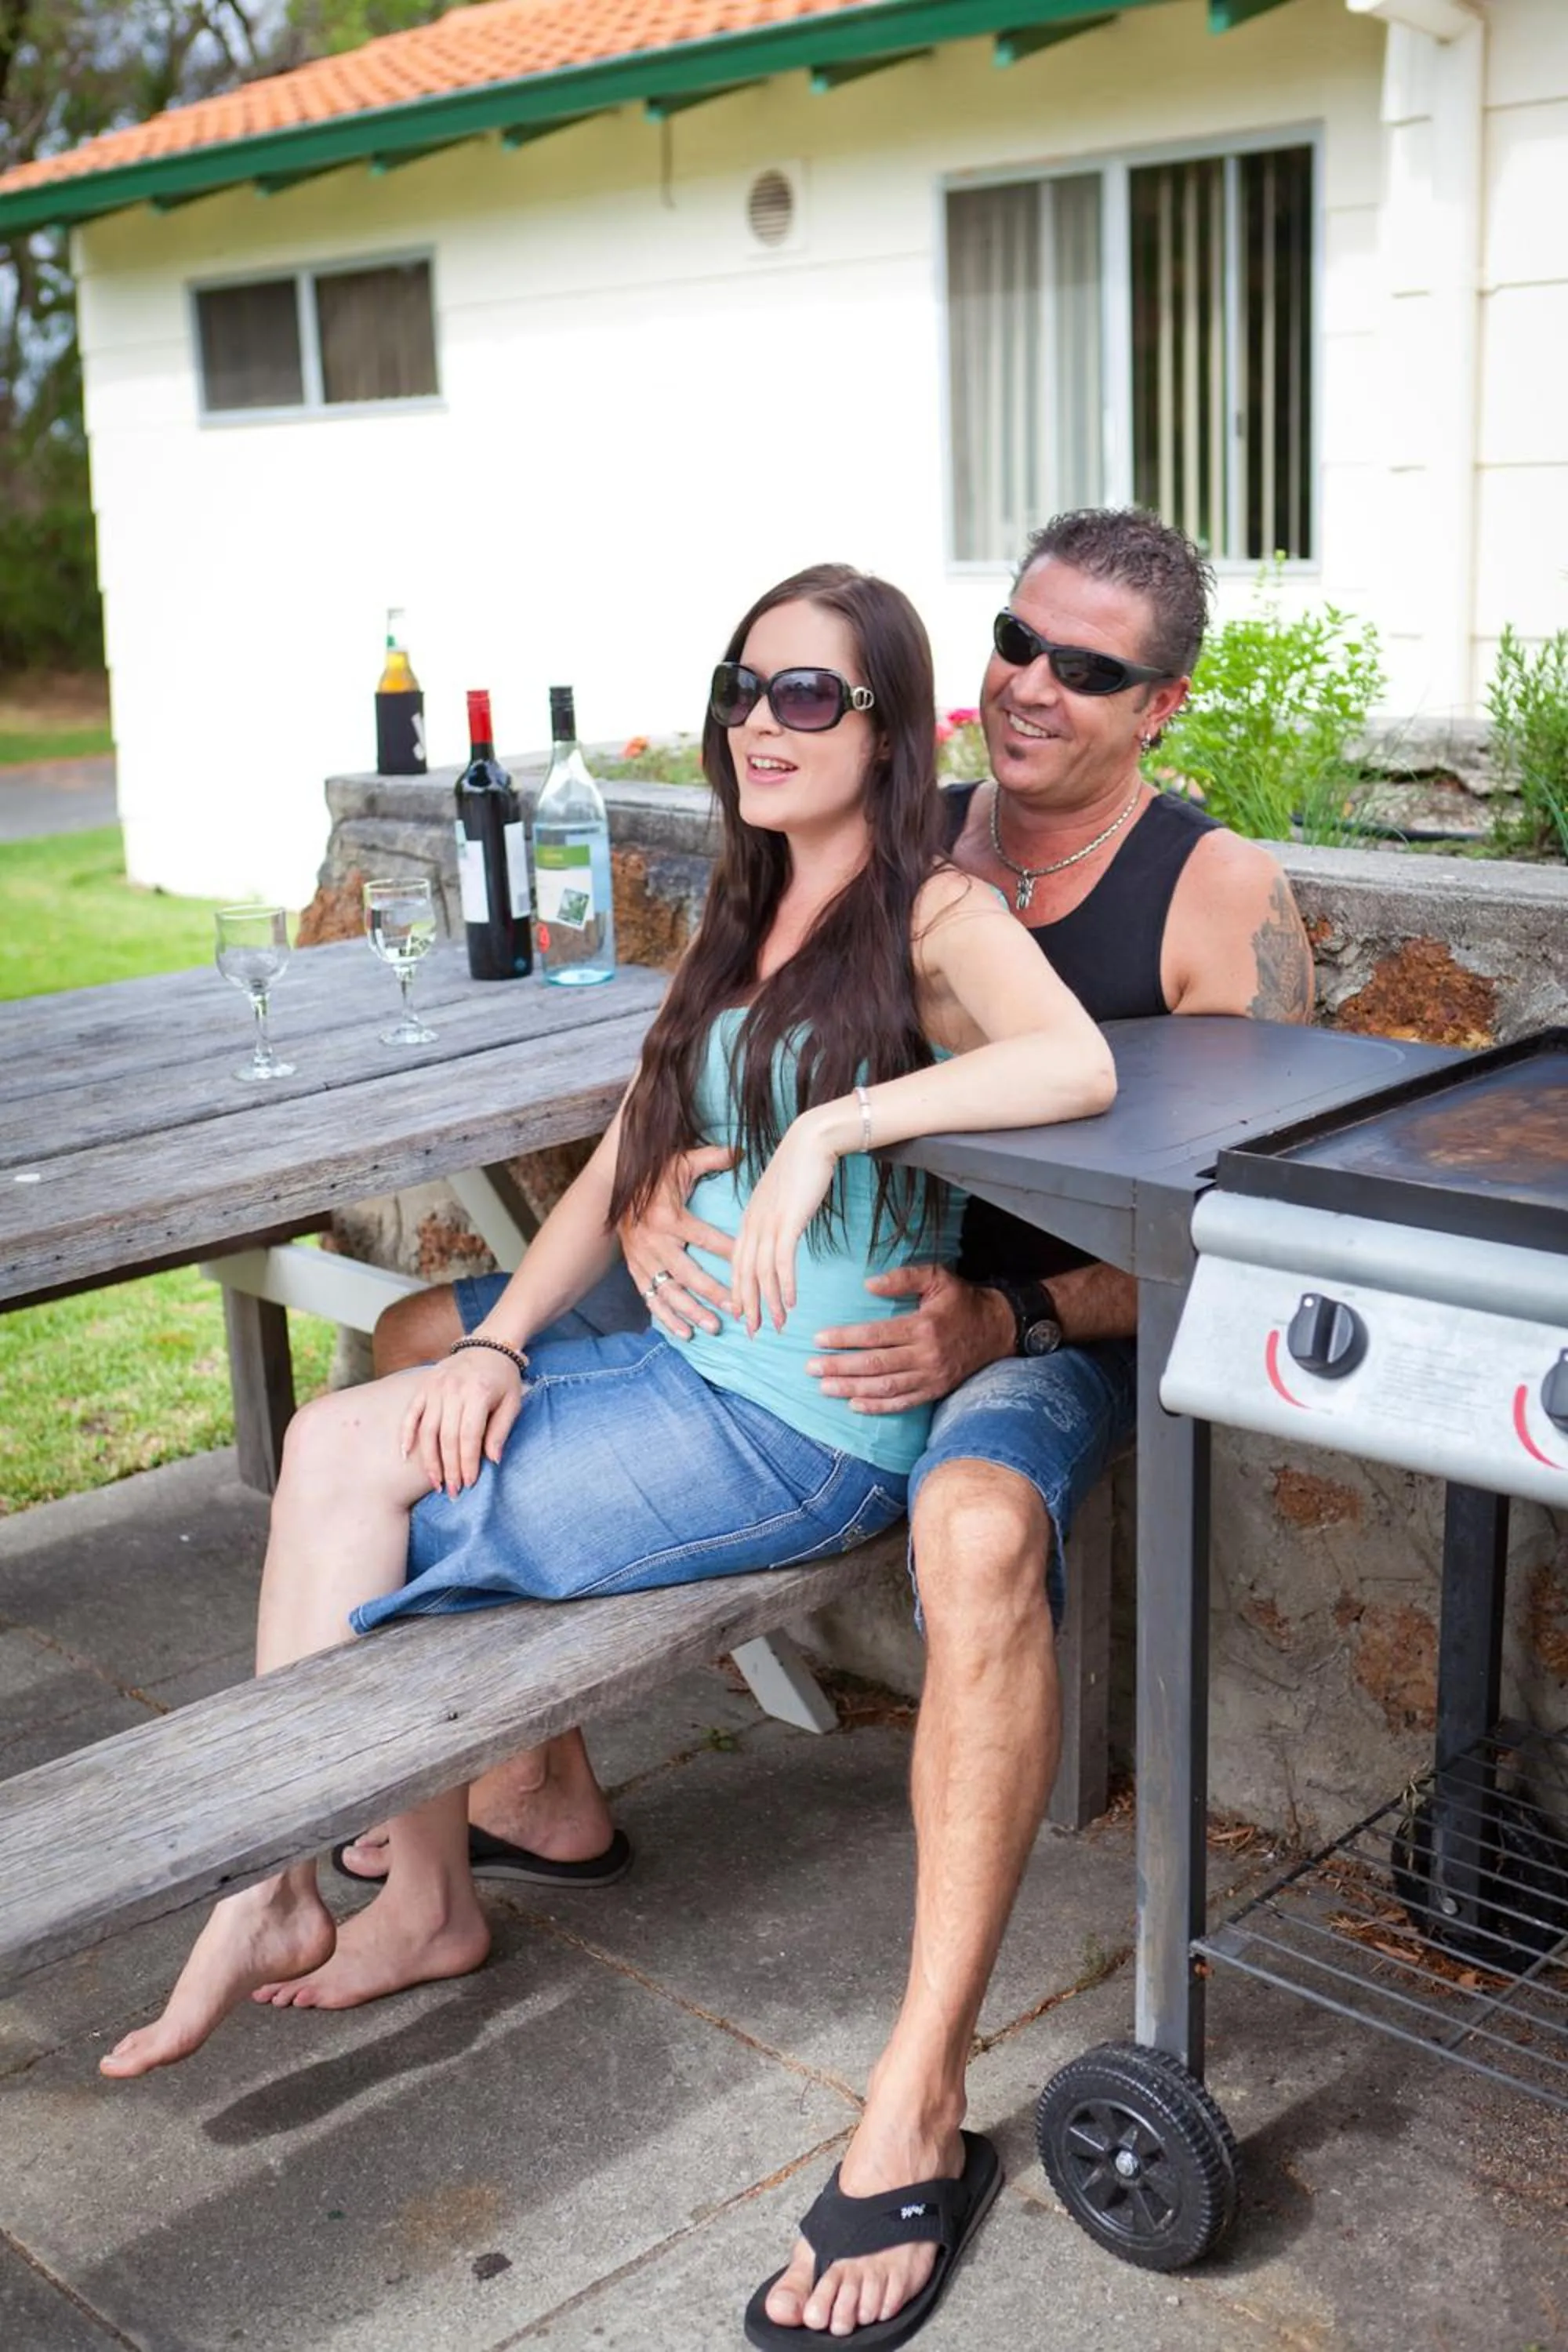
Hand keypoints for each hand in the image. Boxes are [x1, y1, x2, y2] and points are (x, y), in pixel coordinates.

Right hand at [399, 1347, 525, 1498]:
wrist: (488, 1346)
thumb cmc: (503, 1379)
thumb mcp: (512, 1402)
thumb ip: (501, 1430)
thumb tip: (492, 1460)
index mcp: (478, 1393)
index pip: (469, 1436)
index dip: (468, 1462)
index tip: (469, 1483)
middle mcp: (453, 1390)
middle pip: (447, 1437)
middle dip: (449, 1468)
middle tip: (452, 1491)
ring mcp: (435, 1387)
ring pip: (427, 1431)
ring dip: (429, 1460)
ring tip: (435, 1482)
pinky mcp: (423, 1387)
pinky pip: (411, 1414)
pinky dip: (406, 1435)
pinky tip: (406, 1456)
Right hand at [616, 1142, 738, 1338]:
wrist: (613, 1186)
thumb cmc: (654, 1175)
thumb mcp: (681, 1162)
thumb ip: (711, 1158)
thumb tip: (741, 1150)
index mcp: (669, 1217)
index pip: (705, 1239)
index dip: (730, 1252)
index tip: (753, 1265)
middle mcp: (654, 1243)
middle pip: (688, 1274)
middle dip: (714, 1294)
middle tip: (737, 1309)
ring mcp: (642, 1260)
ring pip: (669, 1292)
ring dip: (691, 1312)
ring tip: (713, 1327)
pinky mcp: (635, 1270)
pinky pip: (650, 1299)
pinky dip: (666, 1317)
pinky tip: (684, 1333)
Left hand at [731, 1110, 842, 1335]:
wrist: (812, 1140)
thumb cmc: (801, 1166)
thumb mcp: (781, 1195)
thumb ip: (776, 1215)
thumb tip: (781, 1231)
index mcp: (749, 1218)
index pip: (738, 1261)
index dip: (738, 1289)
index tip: (742, 1312)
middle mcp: (753, 1223)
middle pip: (745, 1273)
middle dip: (748, 1305)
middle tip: (753, 1331)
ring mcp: (768, 1223)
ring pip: (762, 1272)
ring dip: (769, 1302)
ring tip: (777, 1325)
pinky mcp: (787, 1221)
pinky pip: (782, 1261)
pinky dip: (785, 1284)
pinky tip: (791, 1302)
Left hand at [804, 1265, 1013, 1413]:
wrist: (997, 1329)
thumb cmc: (961, 1300)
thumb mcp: (938, 1277)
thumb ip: (903, 1277)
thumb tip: (867, 1285)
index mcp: (923, 1326)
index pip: (876, 1335)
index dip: (845, 1339)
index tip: (819, 1339)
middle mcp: (926, 1355)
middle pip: (875, 1364)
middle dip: (840, 1367)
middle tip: (811, 1367)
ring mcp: (932, 1376)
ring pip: (886, 1387)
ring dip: (852, 1389)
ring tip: (825, 1387)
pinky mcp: (936, 1390)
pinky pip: (903, 1403)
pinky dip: (879, 1406)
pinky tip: (855, 1405)